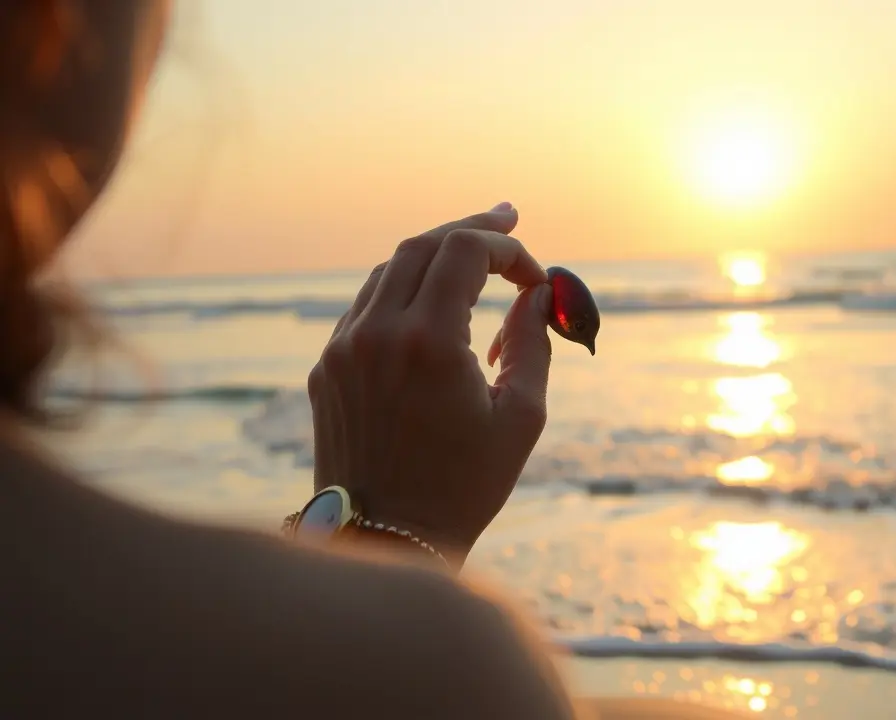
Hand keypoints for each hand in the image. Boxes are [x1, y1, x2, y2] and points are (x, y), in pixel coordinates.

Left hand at [307, 204, 552, 567]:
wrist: (385, 539)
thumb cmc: (464, 486)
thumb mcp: (520, 416)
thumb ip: (531, 342)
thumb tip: (534, 294)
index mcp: (427, 342)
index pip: (465, 250)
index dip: (508, 249)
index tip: (535, 277)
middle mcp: (376, 334)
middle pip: (422, 244)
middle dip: (470, 229)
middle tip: (509, 219)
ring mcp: (342, 350)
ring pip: (386, 270)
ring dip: (433, 256)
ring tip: (472, 258)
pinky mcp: (325, 370)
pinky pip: (364, 307)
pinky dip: (402, 290)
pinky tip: (430, 302)